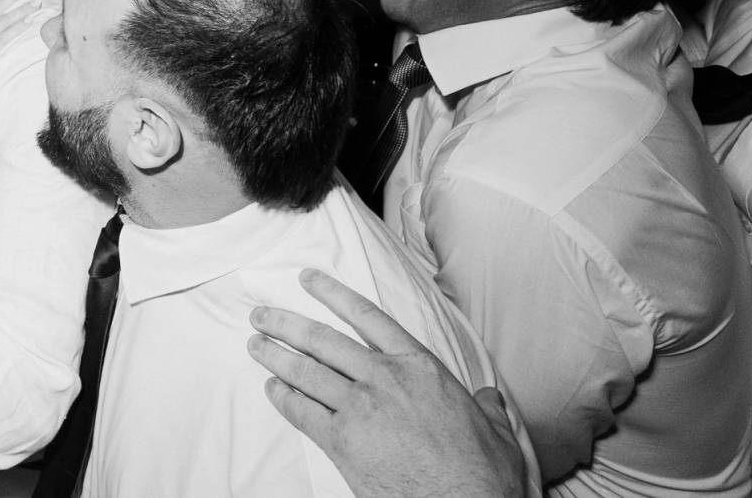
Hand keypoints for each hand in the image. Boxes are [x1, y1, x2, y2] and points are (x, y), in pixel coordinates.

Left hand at [246, 269, 530, 497]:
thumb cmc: (482, 473)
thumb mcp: (495, 430)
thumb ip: (485, 406)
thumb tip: (488, 397)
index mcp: (419, 367)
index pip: (366, 317)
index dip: (331, 293)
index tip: (306, 279)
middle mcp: (384, 379)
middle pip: (323, 340)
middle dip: (287, 323)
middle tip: (261, 314)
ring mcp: (361, 409)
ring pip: (306, 371)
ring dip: (276, 355)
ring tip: (256, 344)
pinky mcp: (343, 442)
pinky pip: (303, 412)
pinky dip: (284, 398)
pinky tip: (272, 389)